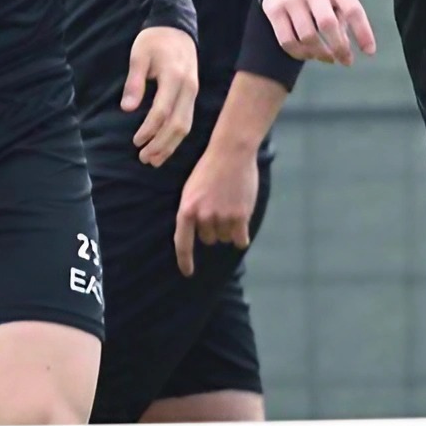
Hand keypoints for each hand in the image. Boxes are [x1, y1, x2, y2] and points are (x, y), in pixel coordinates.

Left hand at [121, 26, 197, 167]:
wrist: (176, 28)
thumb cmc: (154, 40)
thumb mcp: (139, 56)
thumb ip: (134, 82)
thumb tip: (127, 109)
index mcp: (174, 77)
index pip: (162, 111)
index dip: (149, 129)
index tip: (136, 141)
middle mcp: (188, 87)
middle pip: (178, 124)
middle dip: (161, 144)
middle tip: (143, 158)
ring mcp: (193, 92)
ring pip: (185, 126)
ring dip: (170, 145)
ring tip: (154, 160)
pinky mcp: (193, 95)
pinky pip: (187, 120)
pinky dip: (176, 137)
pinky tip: (165, 148)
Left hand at [172, 138, 257, 277]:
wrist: (230, 153)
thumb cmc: (209, 169)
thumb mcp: (191, 190)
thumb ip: (193, 212)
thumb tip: (197, 234)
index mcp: (186, 210)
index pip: (182, 243)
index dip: (185, 260)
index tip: (188, 272)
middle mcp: (203, 216)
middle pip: (208, 239)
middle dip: (213, 229)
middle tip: (218, 208)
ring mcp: (222, 217)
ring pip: (225, 238)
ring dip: (228, 228)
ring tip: (230, 206)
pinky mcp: (240, 216)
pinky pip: (240, 239)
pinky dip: (241, 237)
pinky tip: (242, 228)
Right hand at [262, 0, 375, 65]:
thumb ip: (343, 18)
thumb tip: (343, 50)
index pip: (352, 10)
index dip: (363, 33)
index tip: (369, 52)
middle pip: (327, 25)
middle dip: (339, 48)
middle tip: (346, 60)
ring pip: (306, 36)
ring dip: (320, 53)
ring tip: (328, 58)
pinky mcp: (273, 9)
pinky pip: (287, 40)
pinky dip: (300, 53)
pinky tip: (309, 54)